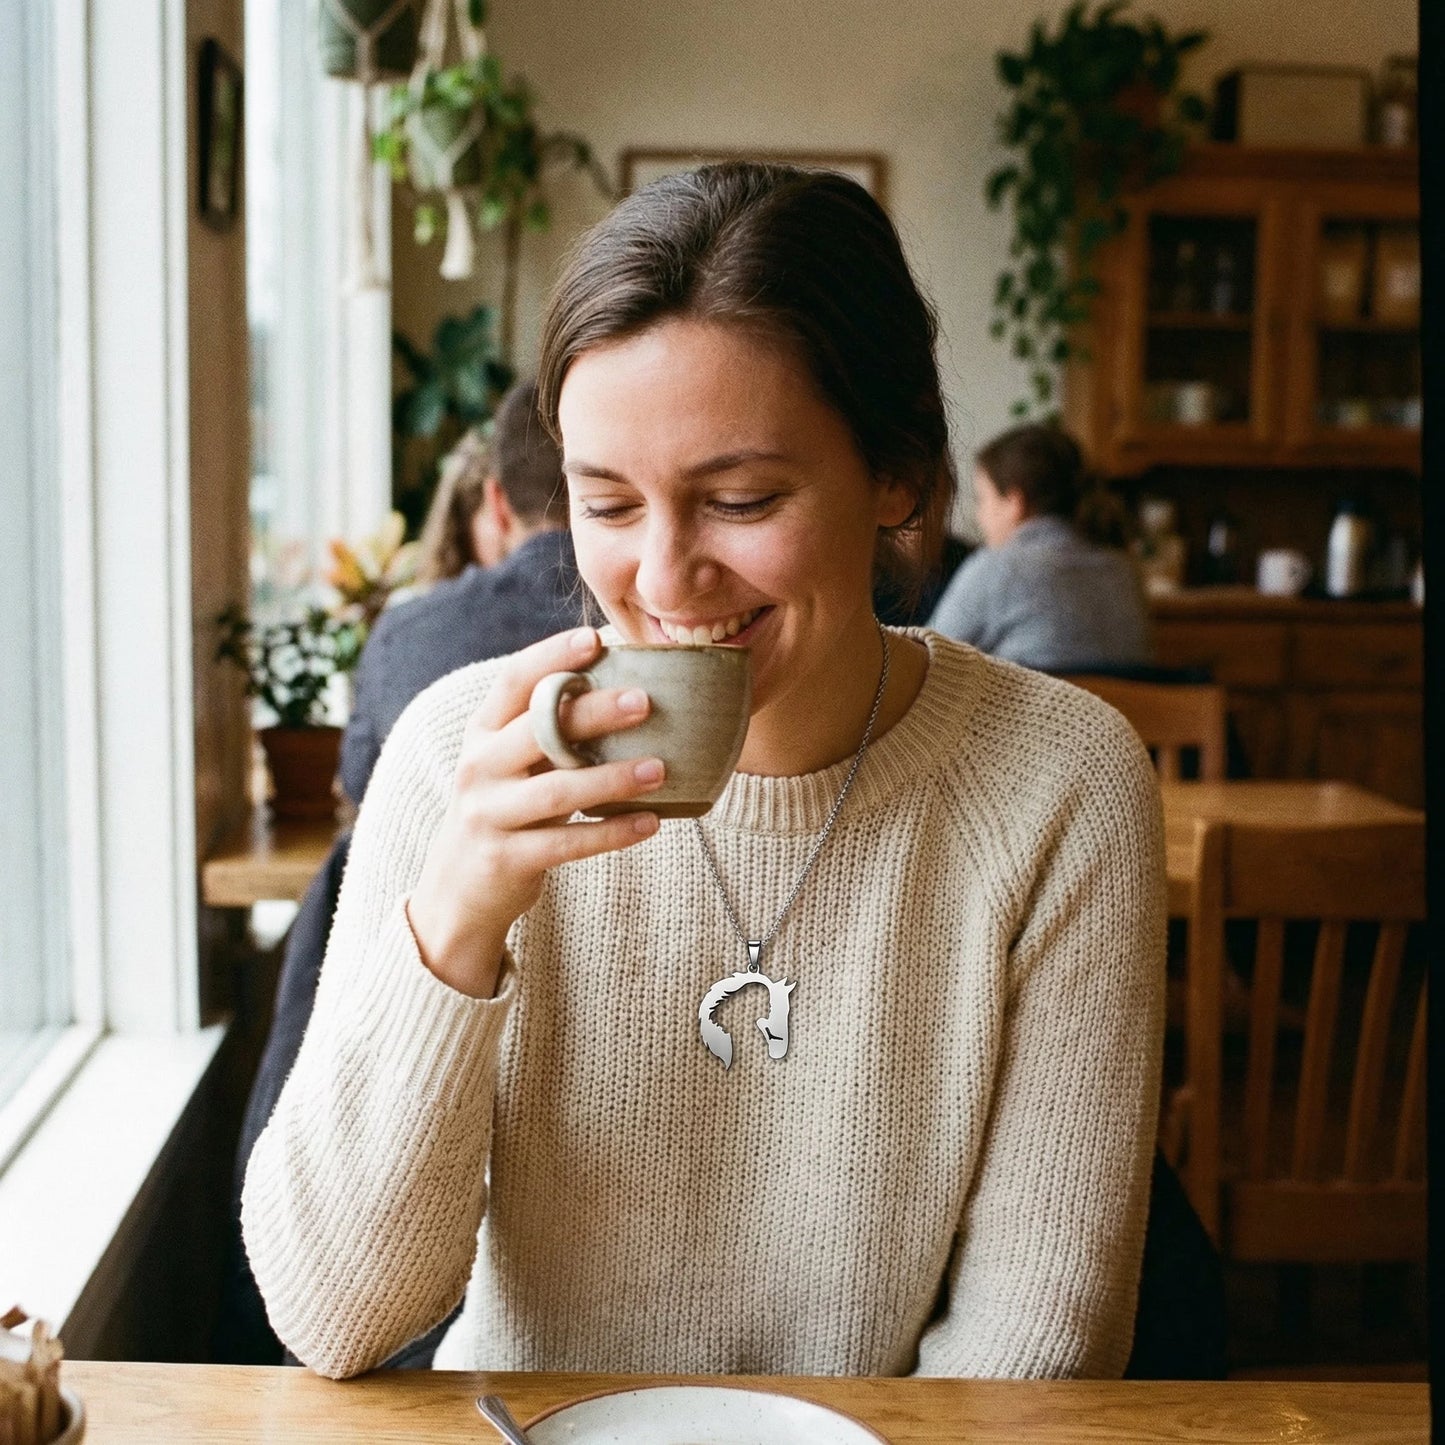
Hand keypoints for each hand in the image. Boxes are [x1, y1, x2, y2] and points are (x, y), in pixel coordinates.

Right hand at [406, 627, 663, 997]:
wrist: (457, 892)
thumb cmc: (505, 812)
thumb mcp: (512, 766)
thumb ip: (549, 734)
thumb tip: (627, 691)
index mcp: (482, 733)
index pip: (512, 682)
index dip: (550, 657)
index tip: (594, 639)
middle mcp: (478, 767)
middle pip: (537, 731)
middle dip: (591, 712)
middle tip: (644, 701)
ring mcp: (488, 814)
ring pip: (555, 791)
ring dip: (612, 779)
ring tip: (659, 769)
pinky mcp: (505, 858)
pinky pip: (567, 843)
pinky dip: (612, 833)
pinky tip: (652, 822)